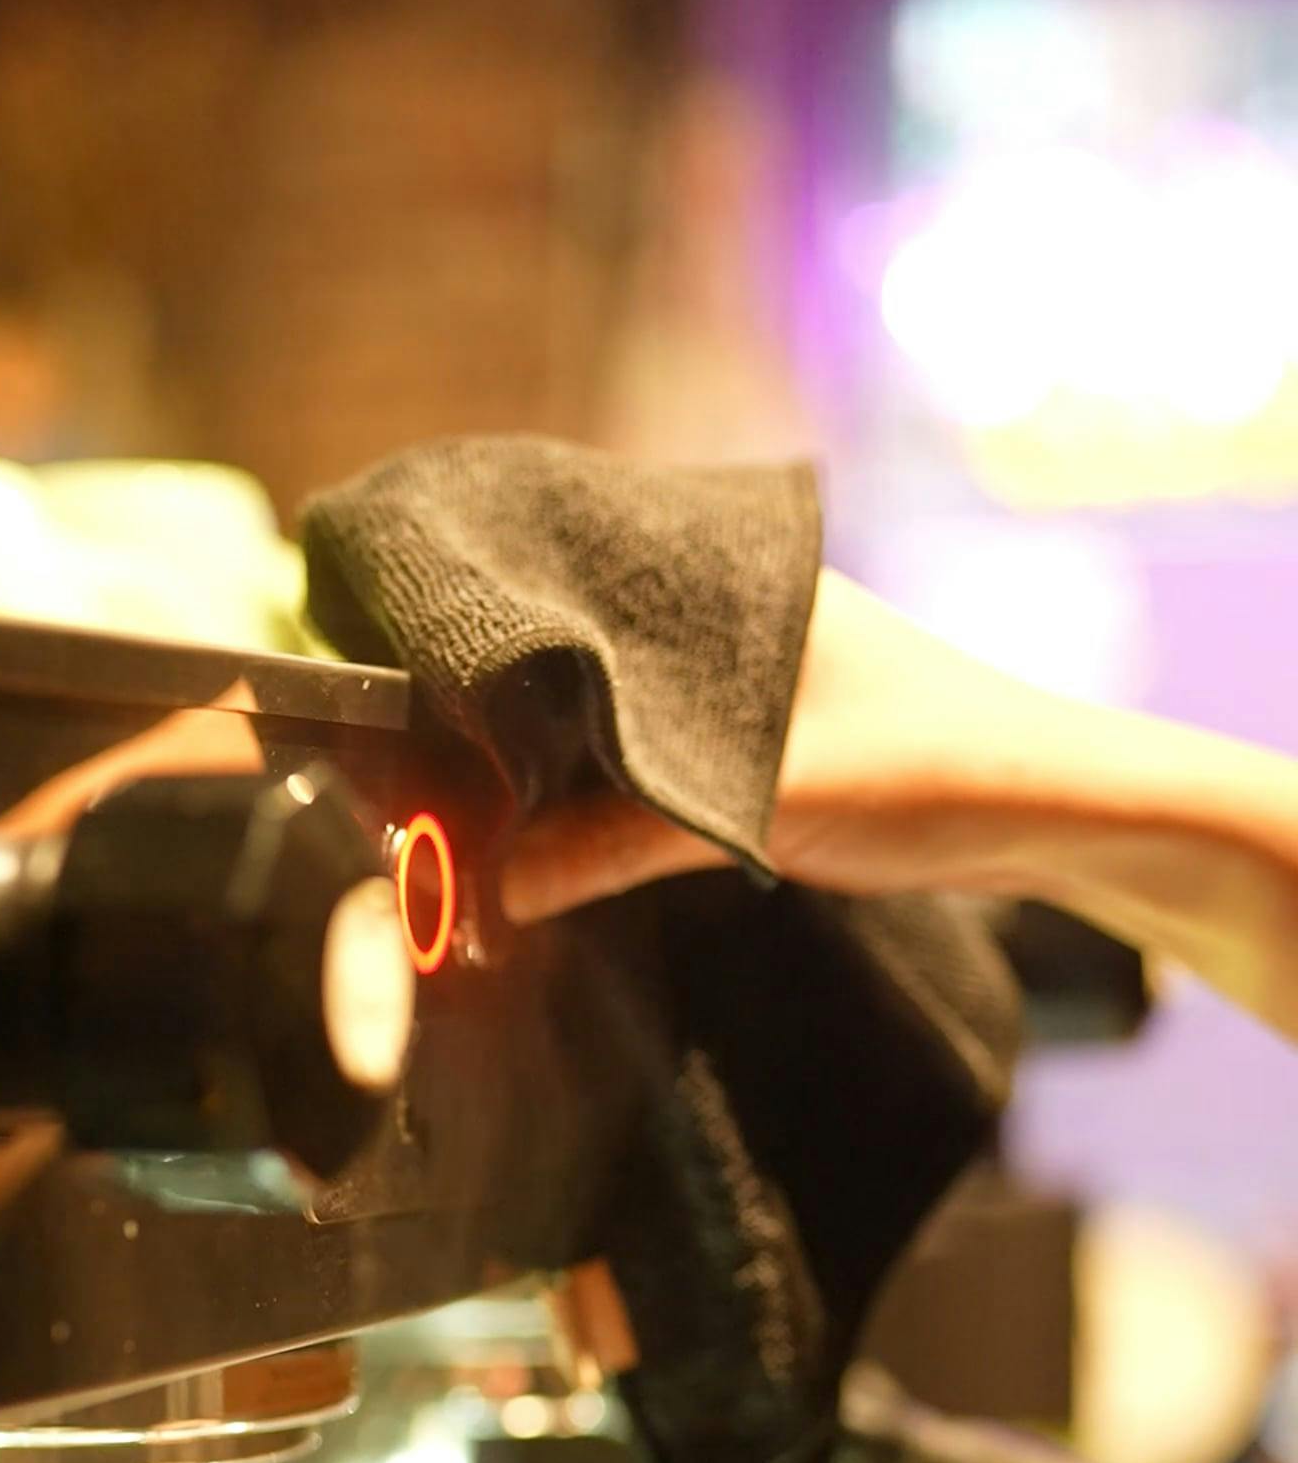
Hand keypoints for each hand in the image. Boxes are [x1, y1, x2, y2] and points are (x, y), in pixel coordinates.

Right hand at [499, 567, 1297, 1040]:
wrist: (1059, 811)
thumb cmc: (937, 770)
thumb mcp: (762, 806)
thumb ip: (620, 842)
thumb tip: (498, 891)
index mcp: (724, 575)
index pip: (565, 570)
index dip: (484, 618)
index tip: (404, 666)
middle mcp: (728, 603)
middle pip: (577, 640)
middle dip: (505, 698)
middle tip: (422, 760)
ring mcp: (747, 665)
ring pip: (614, 697)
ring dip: (554, 748)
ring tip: (473, 799)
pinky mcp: (764, 728)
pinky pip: (653, 741)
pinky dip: (604, 780)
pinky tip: (559, 823)